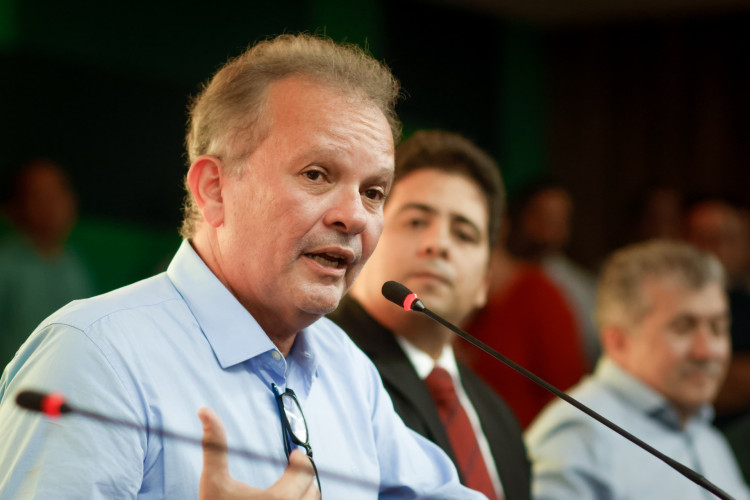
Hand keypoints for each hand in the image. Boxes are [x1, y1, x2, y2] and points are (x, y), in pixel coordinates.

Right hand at [198, 407, 319, 499]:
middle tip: (294, 470)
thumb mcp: (212, 480)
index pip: (306, 473)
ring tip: (292, 488)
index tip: (294, 455)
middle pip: (313, 492)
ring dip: (305, 496)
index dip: (301, 460)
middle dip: (305, 478)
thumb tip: (205, 409)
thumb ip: (214, 444)